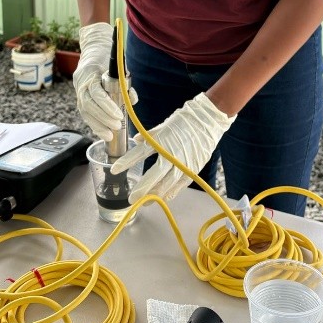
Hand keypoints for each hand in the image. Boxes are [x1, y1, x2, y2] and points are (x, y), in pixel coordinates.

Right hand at [72, 22, 136, 139]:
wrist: (93, 50)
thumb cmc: (106, 57)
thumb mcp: (116, 66)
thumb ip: (124, 82)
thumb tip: (132, 99)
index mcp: (89, 73)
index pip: (96, 93)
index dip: (107, 106)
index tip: (119, 114)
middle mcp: (81, 83)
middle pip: (88, 105)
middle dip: (103, 118)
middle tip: (117, 125)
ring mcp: (78, 91)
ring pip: (85, 111)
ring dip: (98, 125)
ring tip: (110, 134)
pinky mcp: (79, 98)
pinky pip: (85, 114)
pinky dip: (94, 124)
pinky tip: (103, 133)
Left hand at [110, 93, 235, 201]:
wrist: (208, 120)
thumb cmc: (184, 120)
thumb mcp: (164, 125)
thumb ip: (149, 135)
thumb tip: (136, 140)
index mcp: (161, 140)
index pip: (139, 154)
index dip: (125, 162)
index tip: (114, 170)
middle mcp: (171, 154)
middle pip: (153, 176)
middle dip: (141, 189)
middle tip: (131, 199)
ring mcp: (183, 163)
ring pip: (167, 184)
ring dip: (155, 194)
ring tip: (145, 202)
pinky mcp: (193, 169)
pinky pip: (180, 185)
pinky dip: (171, 192)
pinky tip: (163, 197)